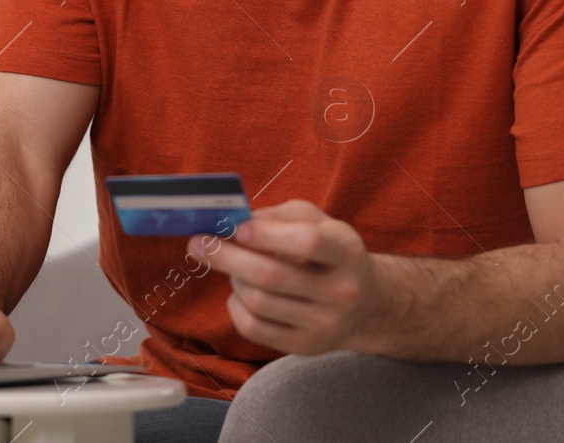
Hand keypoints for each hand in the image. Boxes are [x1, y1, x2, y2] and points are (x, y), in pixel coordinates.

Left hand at [188, 199, 375, 355]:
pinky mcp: (305, 346)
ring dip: (234, 279)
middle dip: (226, 257)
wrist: (365, 304)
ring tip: (232, 267)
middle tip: (198, 243)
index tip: (236, 228)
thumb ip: (278, 216)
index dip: (266, 235)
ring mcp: (324, 324)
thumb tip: (233, 222)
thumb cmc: (330, 253)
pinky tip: (241, 292)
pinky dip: (236, 306)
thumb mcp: (318, 222)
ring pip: (258, 302)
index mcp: (346, 252)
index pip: (307, 243)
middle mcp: (341, 291)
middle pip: (271, 276)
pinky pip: (253, 328)